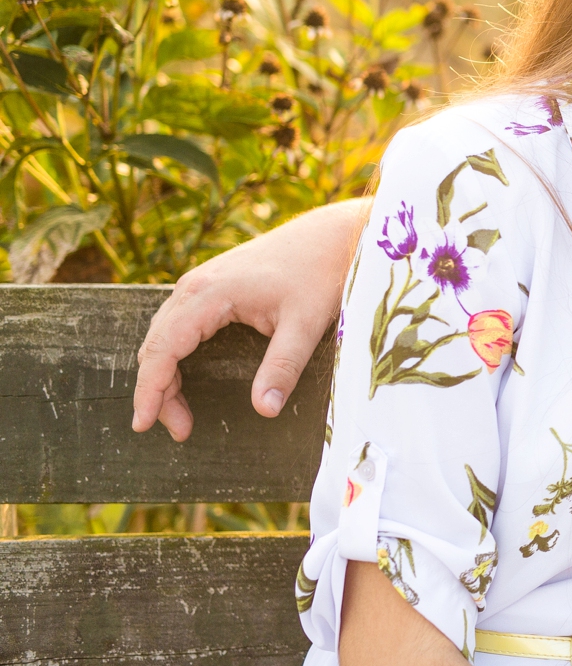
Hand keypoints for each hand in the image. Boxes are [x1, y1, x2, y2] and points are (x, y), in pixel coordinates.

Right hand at [133, 199, 366, 439]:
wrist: (333, 235)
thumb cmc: (320, 273)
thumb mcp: (306, 324)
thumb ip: (283, 367)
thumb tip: (264, 410)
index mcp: (208, 294)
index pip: (162, 349)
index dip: (150, 390)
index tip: (144, 423)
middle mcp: (194, 285)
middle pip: (156, 345)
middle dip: (158, 390)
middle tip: (178, 430)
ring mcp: (201, 283)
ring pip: (164, 335)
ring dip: (164, 374)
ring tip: (181, 414)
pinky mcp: (213, 285)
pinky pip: (178, 324)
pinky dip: (174, 355)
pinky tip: (185, 378)